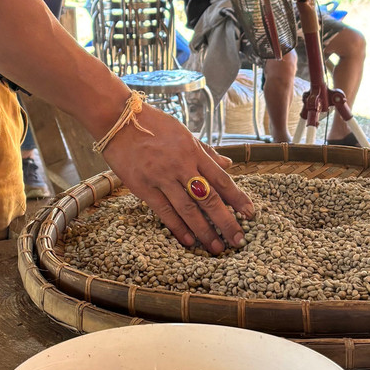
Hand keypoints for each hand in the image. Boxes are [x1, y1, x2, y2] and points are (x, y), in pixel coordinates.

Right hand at [100, 103, 254, 254]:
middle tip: (239, 240)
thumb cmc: (154, 125)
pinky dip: (178, 228)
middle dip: (226, 221)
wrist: (119, 121)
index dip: (237, 198)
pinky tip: (190, 241)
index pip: (221, 178)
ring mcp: (161, 177)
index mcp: (193, 151)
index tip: (250, 213)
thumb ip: (206, 152)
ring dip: (204, 231)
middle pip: (209, 198)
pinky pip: (165, 211)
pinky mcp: (143, 187)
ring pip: (188, 209)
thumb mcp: (184, 133)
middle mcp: (180, 165)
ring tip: (217, 248)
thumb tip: (228, 165)